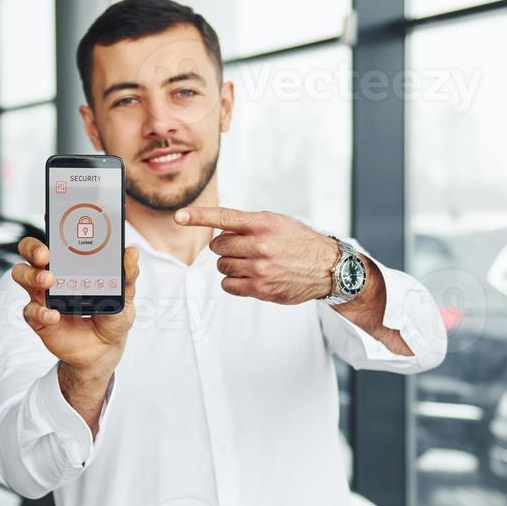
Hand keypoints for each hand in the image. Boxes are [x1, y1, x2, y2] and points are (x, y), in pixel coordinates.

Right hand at [11, 237, 140, 379]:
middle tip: (46, 255)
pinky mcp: (39, 317)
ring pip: (22, 274)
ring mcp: (43, 295)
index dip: (52, 227)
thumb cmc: (111, 317)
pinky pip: (31, 310)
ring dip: (32, 275)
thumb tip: (132, 252)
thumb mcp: (124, 297)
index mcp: (73, 263)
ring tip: (49, 281)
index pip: (57, 239)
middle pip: (30, 251)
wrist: (103, 350)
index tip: (56, 222)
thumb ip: (127, 276)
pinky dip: (41, 312)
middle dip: (33, 248)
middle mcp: (54, 274)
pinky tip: (54, 316)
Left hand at [174, 206, 337, 304]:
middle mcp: (259, 245)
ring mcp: (259, 268)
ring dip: (230, 265)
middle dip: (224, 248)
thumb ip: (249, 225)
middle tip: (242, 249)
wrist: (327, 267)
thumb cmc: (300, 243)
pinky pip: (228, 285)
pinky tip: (249, 277)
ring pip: (222, 266)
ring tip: (250, 263)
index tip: (178, 216)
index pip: (223, 218)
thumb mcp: (278, 223)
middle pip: (218, 246)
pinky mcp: (260, 289)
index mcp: (262, 223)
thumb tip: (220, 234)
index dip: (198, 216)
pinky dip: (233, 281)